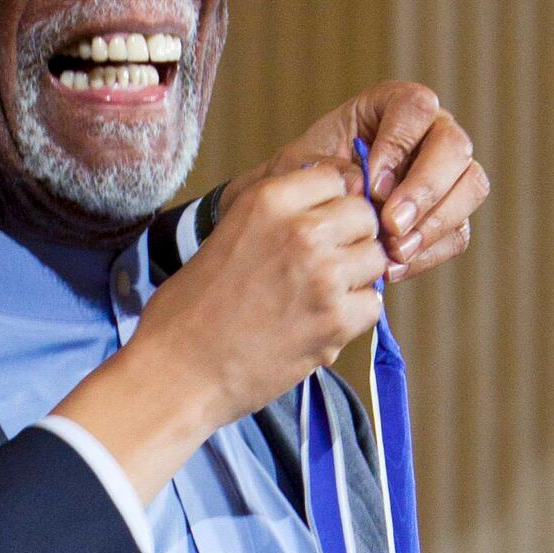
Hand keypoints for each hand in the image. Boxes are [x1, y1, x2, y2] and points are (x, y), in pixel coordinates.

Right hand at [56, 162, 382, 502]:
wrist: (177, 374)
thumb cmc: (187, 313)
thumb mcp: (224, 236)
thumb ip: (273, 219)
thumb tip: (319, 212)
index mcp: (268, 201)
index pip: (336, 178)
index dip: (333, 203)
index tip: (323, 224)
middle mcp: (301, 230)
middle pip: (363, 216)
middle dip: (351, 238)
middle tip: (325, 266)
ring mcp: (324, 275)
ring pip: (375, 258)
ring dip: (357, 277)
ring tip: (321, 298)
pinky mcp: (335, 320)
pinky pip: (373, 305)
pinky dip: (354, 316)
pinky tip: (322, 324)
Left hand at [247, 81, 488, 281]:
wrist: (303, 219)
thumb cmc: (300, 181)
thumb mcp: (300, 167)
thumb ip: (329, 170)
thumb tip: (365, 185)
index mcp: (394, 107)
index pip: (417, 107)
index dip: (399, 143)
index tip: (372, 182)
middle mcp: (430, 133)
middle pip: (454, 146)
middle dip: (425, 189)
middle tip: (391, 224)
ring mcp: (447, 174)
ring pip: (470, 187)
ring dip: (435, 222)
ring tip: (393, 251)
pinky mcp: (449, 215)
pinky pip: (458, 232)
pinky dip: (429, 253)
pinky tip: (394, 267)